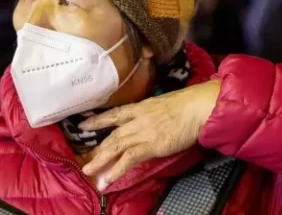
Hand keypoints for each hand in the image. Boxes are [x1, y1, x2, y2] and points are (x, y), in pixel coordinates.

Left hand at [80, 80, 220, 189]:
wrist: (197, 107)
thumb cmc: (188, 103)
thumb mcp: (165, 103)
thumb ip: (154, 112)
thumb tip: (154, 118)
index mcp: (141, 107)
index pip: (115, 114)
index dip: (98, 120)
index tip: (84, 124)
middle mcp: (137, 119)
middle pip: (112, 135)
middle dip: (97, 148)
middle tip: (83, 159)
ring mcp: (143, 132)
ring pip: (116, 147)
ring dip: (101, 161)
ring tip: (88, 171)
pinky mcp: (151, 145)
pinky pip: (129, 159)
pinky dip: (116, 170)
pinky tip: (107, 179)